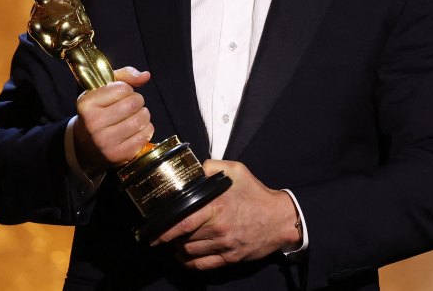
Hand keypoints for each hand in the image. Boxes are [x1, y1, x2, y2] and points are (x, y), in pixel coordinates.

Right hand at [72, 67, 152, 171]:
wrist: (84, 145)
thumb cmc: (96, 112)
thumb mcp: (101, 90)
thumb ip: (124, 76)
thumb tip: (146, 76)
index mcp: (87, 104)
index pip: (122, 88)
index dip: (127, 89)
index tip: (122, 95)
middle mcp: (93, 123)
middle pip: (133, 104)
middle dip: (138, 101)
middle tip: (133, 105)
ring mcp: (105, 141)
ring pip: (141, 120)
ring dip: (144, 115)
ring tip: (136, 115)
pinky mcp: (118, 155)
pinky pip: (144, 136)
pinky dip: (146, 129)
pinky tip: (138, 128)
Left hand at [152, 160, 300, 269]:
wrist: (280, 219)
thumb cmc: (256, 194)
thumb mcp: (236, 171)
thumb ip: (212, 166)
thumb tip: (193, 168)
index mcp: (216, 206)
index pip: (183, 221)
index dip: (165, 228)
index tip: (152, 229)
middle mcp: (219, 228)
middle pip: (184, 238)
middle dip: (169, 238)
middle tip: (158, 236)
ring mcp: (225, 245)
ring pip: (191, 252)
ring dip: (178, 249)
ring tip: (173, 243)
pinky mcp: (231, 258)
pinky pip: (204, 265)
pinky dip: (190, 263)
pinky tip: (183, 257)